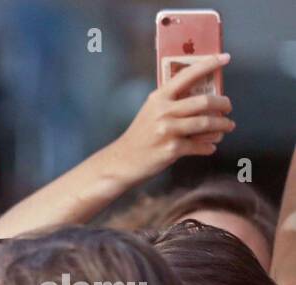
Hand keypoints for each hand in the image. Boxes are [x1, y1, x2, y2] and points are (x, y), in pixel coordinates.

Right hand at [105, 54, 232, 181]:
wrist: (122, 161)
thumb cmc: (140, 136)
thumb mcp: (151, 112)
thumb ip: (172, 103)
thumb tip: (202, 98)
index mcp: (159, 98)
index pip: (187, 75)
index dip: (208, 64)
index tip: (225, 58)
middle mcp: (164, 112)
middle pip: (204, 102)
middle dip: (223, 104)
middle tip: (227, 107)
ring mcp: (168, 131)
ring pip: (206, 123)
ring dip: (222, 126)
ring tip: (227, 127)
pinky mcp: (172, 149)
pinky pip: (200, 146)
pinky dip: (208, 146)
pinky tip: (210, 146)